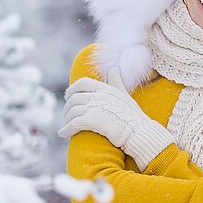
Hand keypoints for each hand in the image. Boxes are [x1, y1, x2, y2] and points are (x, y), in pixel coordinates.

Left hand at [59, 67, 174, 170]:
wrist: (139, 132)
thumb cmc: (134, 116)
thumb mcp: (125, 95)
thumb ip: (117, 82)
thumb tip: (114, 68)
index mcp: (105, 88)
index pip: (82, 83)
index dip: (72, 89)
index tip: (68, 96)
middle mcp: (97, 96)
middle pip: (74, 99)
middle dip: (67, 107)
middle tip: (67, 115)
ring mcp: (93, 107)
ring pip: (71, 111)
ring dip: (66, 120)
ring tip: (66, 127)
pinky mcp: (90, 121)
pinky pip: (72, 124)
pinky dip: (65, 129)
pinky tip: (63, 134)